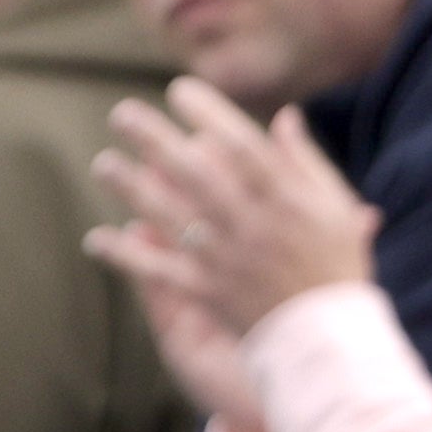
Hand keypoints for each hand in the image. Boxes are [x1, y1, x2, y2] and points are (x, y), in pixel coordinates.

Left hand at [88, 77, 385, 343]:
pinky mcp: (207, 293)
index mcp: (286, 198)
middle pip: (195, 173)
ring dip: (132, 189)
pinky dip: (126, 256)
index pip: (240, 144)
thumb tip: (284, 116)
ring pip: (170, 215)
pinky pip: (159, 271)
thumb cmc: (337, 268)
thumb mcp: (336, 207)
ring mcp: (225, 259)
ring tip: (104, 164)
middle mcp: (251, 223)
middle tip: (121, 114)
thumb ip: (307, 162)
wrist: (329, 340)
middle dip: (155, 140)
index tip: (179, 90)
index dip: (208, 113)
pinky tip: (95, 239)